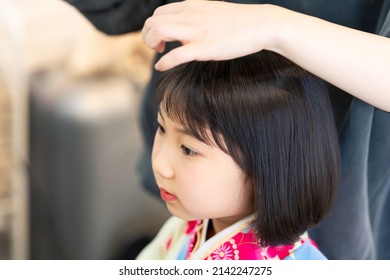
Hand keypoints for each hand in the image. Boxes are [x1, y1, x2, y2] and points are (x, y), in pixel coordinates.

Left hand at [142, 0, 284, 70]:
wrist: (261, 24)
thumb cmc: (238, 21)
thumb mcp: (212, 10)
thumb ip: (195, 16)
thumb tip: (186, 27)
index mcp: (191, 6)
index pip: (158, 12)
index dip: (153, 27)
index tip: (161, 39)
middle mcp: (190, 15)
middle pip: (152, 21)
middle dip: (147, 36)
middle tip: (157, 47)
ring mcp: (196, 31)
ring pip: (158, 31)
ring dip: (150, 44)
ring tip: (158, 52)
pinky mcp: (204, 48)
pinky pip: (175, 55)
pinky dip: (163, 62)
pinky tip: (161, 67)